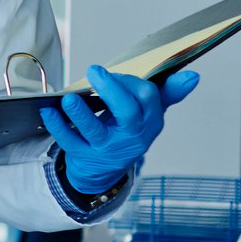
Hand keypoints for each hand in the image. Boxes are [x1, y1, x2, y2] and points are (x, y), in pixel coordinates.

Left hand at [42, 65, 199, 194]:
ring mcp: (108, 148)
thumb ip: (167, 93)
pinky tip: (48, 111)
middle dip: (112, 90)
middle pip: (128, 113)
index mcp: (150, 121)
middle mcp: (132, 137)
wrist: (104, 170)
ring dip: (81, 113)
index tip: (112, 71)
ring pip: (96, 131)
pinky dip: (57, 126)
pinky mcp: (85, 156)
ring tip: (69, 98)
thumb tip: (192, 76)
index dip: (130, 81)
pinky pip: (70, 141)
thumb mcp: (148, 114)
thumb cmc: (126, 131)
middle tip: (94, 71)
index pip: (147, 98)